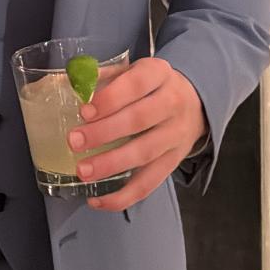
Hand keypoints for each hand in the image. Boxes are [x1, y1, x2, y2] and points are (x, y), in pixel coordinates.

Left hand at [66, 57, 208, 212]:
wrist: (195, 103)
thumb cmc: (152, 85)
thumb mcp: (134, 70)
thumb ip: (106, 75)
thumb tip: (74, 82)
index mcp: (159, 74)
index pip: (136, 84)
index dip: (110, 98)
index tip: (84, 111)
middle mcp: (172, 103)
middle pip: (139, 120)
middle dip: (104, 133)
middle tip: (74, 141)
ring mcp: (176, 136)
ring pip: (144, 153)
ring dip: (111, 164)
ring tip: (82, 171)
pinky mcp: (174, 163)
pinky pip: (149, 183)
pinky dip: (123, 196)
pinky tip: (97, 199)